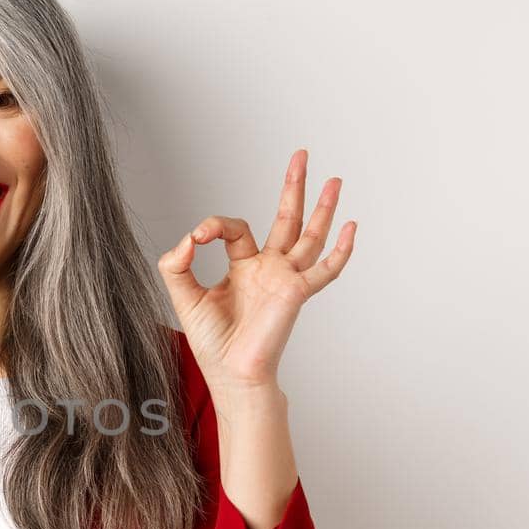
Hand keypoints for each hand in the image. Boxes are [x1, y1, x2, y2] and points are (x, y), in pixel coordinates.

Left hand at [158, 149, 354, 393]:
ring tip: (333, 179)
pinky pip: (325, 270)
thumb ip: (176, 264)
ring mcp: (285, 279)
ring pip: (309, 235)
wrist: (230, 373)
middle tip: (301, 156)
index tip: (197, 238)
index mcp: (243, 267)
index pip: (235, 229)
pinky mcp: (295, 293)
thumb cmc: (212, 342)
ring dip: (322, 207)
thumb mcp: (183, 295)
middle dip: (293, 187)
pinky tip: (351, 227)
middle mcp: (268, 269)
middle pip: (286, 219)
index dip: (214, 225)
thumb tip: (187, 238)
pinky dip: (340, 250)